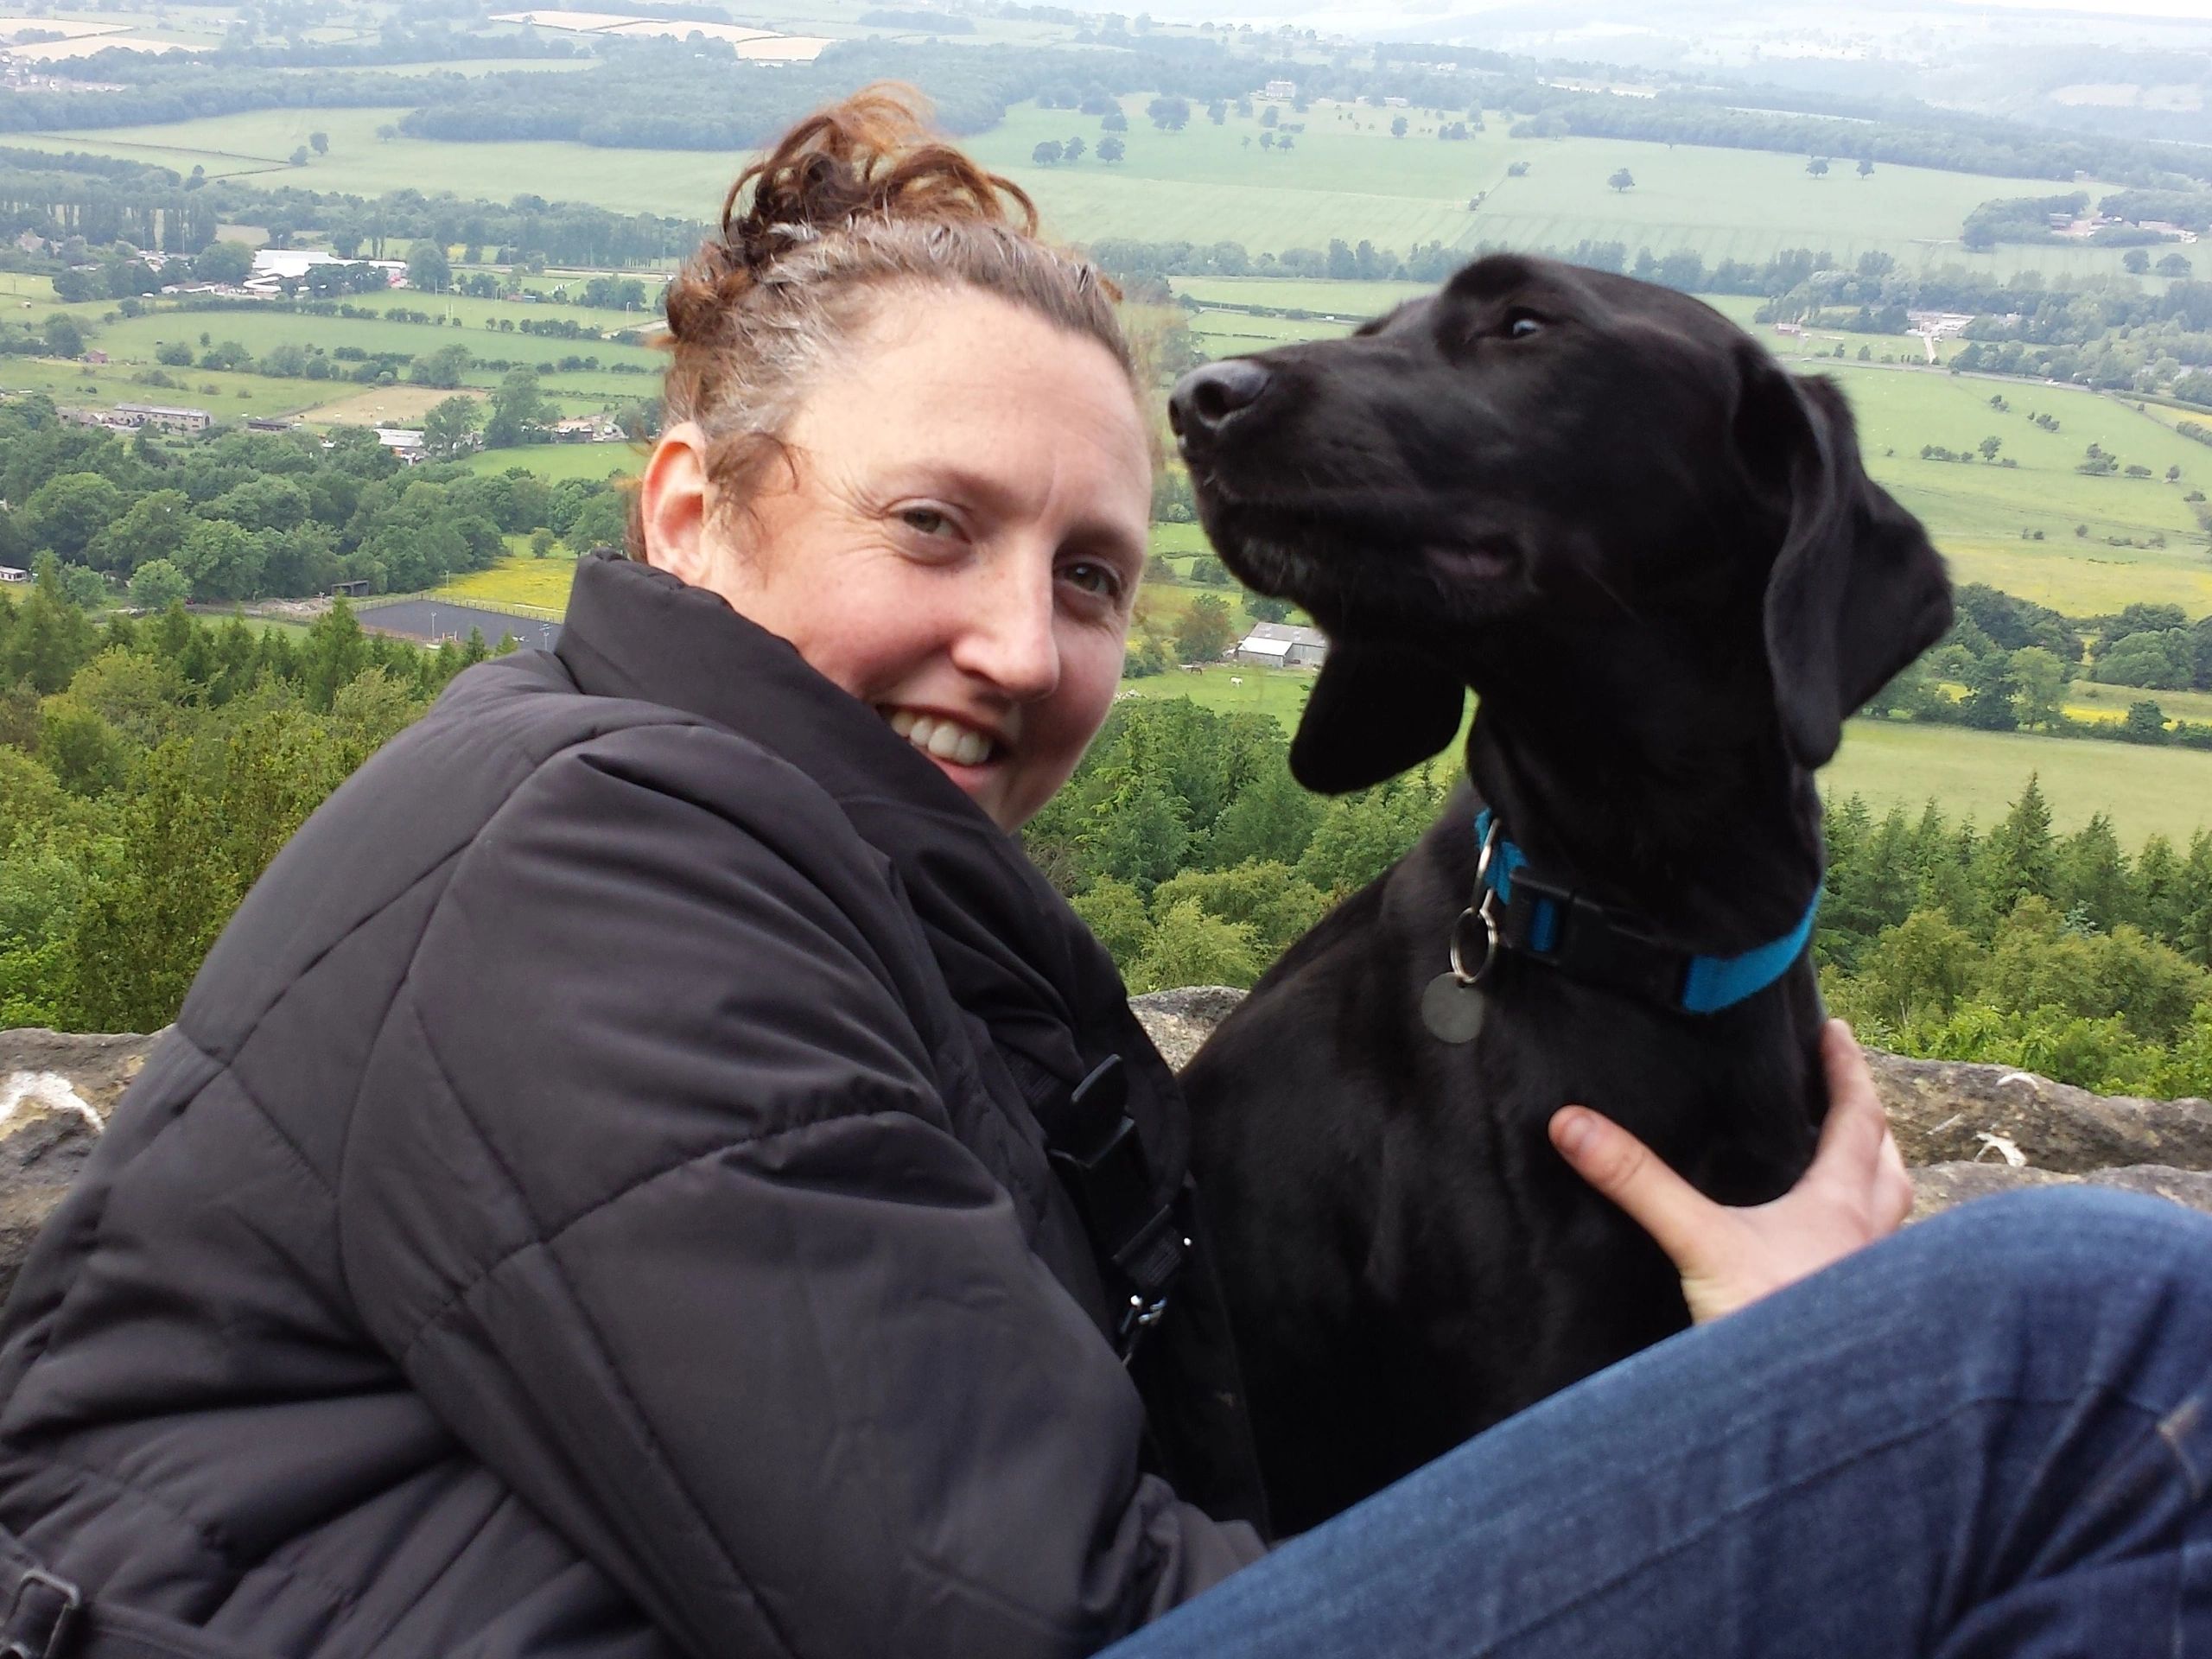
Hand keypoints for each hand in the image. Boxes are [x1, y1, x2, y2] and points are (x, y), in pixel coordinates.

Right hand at [1547, 1020, 1913, 1323]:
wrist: (1816, 1414)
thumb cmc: (1772, 1319)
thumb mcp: (1695, 1242)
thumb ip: (1637, 1182)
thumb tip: (1573, 1125)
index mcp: (1839, 1203)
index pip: (1855, 1119)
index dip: (1847, 1071)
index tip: (1839, 1031)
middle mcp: (1871, 1239)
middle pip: (1888, 1163)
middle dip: (1872, 1123)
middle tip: (1853, 1094)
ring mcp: (1873, 1284)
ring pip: (1893, 1215)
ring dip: (1879, 1181)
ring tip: (1857, 1170)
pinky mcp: (1863, 1324)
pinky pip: (1876, 1264)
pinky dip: (1865, 1242)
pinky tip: (1836, 1256)